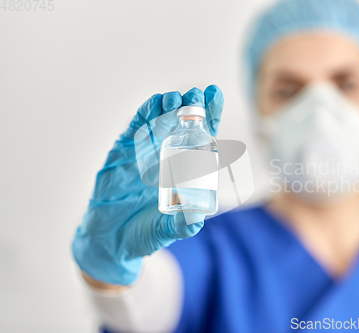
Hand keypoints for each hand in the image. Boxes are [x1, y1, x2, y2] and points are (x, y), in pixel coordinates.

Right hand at [72, 85, 223, 285]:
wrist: (110, 243)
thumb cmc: (143, 234)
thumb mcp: (167, 230)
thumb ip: (183, 226)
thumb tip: (199, 219)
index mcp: (182, 169)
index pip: (200, 136)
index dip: (209, 116)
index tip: (216, 95)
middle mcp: (165, 155)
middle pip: (181, 123)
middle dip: (191, 106)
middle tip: (199, 93)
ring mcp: (143, 153)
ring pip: (158, 121)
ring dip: (168, 106)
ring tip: (178, 98)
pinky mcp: (121, 154)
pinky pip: (134, 130)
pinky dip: (145, 115)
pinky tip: (156, 103)